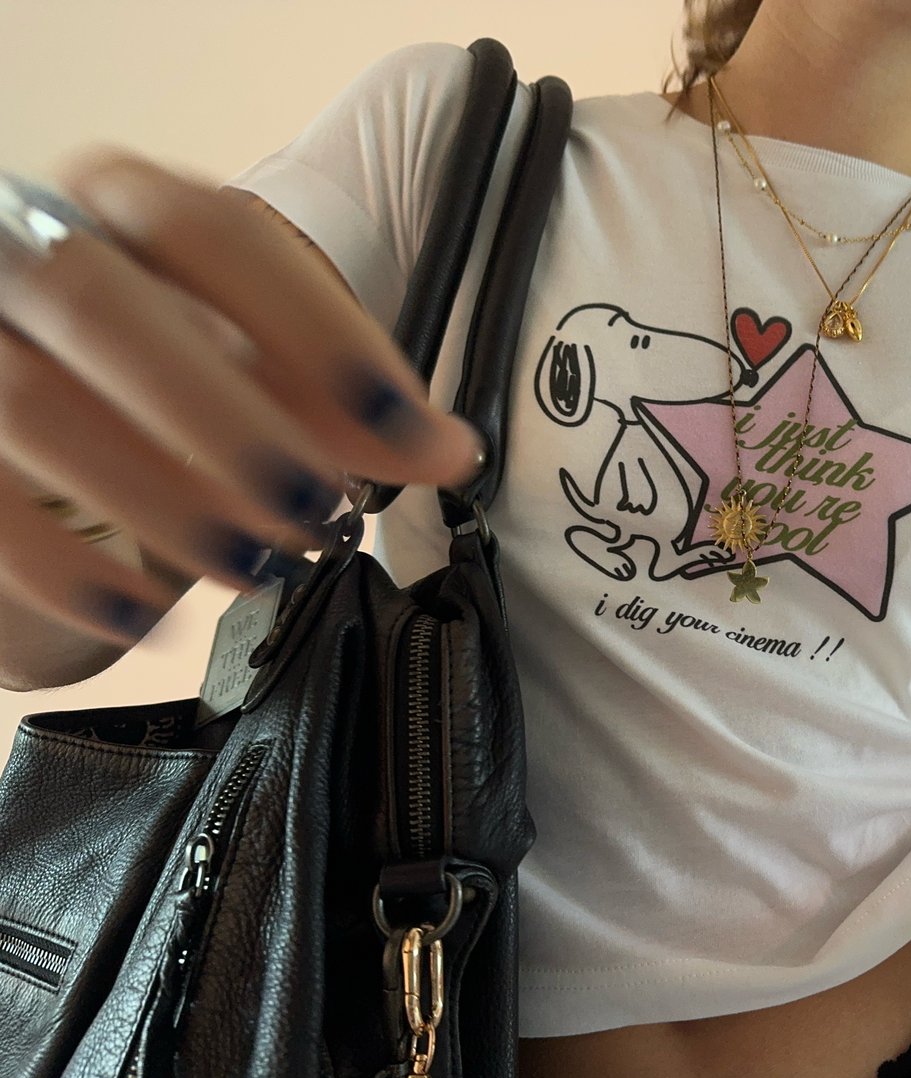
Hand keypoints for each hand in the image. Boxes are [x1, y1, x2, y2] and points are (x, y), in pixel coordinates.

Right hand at [0, 146, 485, 648]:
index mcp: (120, 205)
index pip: (211, 233)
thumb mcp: (257, 360)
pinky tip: (144, 614)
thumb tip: (444, 449)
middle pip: (98, 302)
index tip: (406, 427)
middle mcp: (24, 248)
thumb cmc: (165, 367)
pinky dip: (65, 569)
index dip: (316, 330)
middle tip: (315, 502)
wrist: (36, 388)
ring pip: (27, 400)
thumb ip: (344, 401)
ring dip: (158, 499)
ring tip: (251, 565)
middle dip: (221, 416)